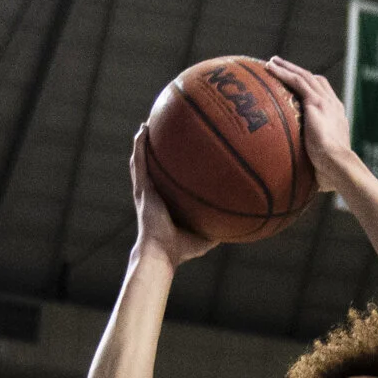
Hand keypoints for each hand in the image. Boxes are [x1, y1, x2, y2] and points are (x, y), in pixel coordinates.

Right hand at [130, 127, 215, 265]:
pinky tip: (142, 130)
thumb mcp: (205, 238)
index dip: (169, 171)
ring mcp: (145, 191)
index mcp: (164, 205)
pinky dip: (139, 146)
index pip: (166, 184)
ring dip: (142, 144)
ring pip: (141, 162)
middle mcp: (152, 195)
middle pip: (152, 169)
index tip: (177, 157)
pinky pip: (139, 163)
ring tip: (147, 125)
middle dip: (154, 152)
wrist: (161, 252)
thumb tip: (237, 224)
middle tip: (159, 134)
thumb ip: (217, 229)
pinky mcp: (142, 189)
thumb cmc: (180, 250)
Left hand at [268, 59, 352, 192]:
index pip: (325, 97)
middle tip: (282, 67)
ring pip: (304, 77)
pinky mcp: (316, 103)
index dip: (312, 89)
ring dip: (287, 68)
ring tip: (272, 62)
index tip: (300, 87)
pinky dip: (283, 73)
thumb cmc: (332, 175)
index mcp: (337, 119)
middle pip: (315, 81)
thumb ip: (312, 167)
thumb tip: (301, 184)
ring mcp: (325, 102)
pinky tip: (269, 68)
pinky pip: (297, 81)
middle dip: (298, 72)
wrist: (339, 166)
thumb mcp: (322, 167)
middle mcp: (333, 106)